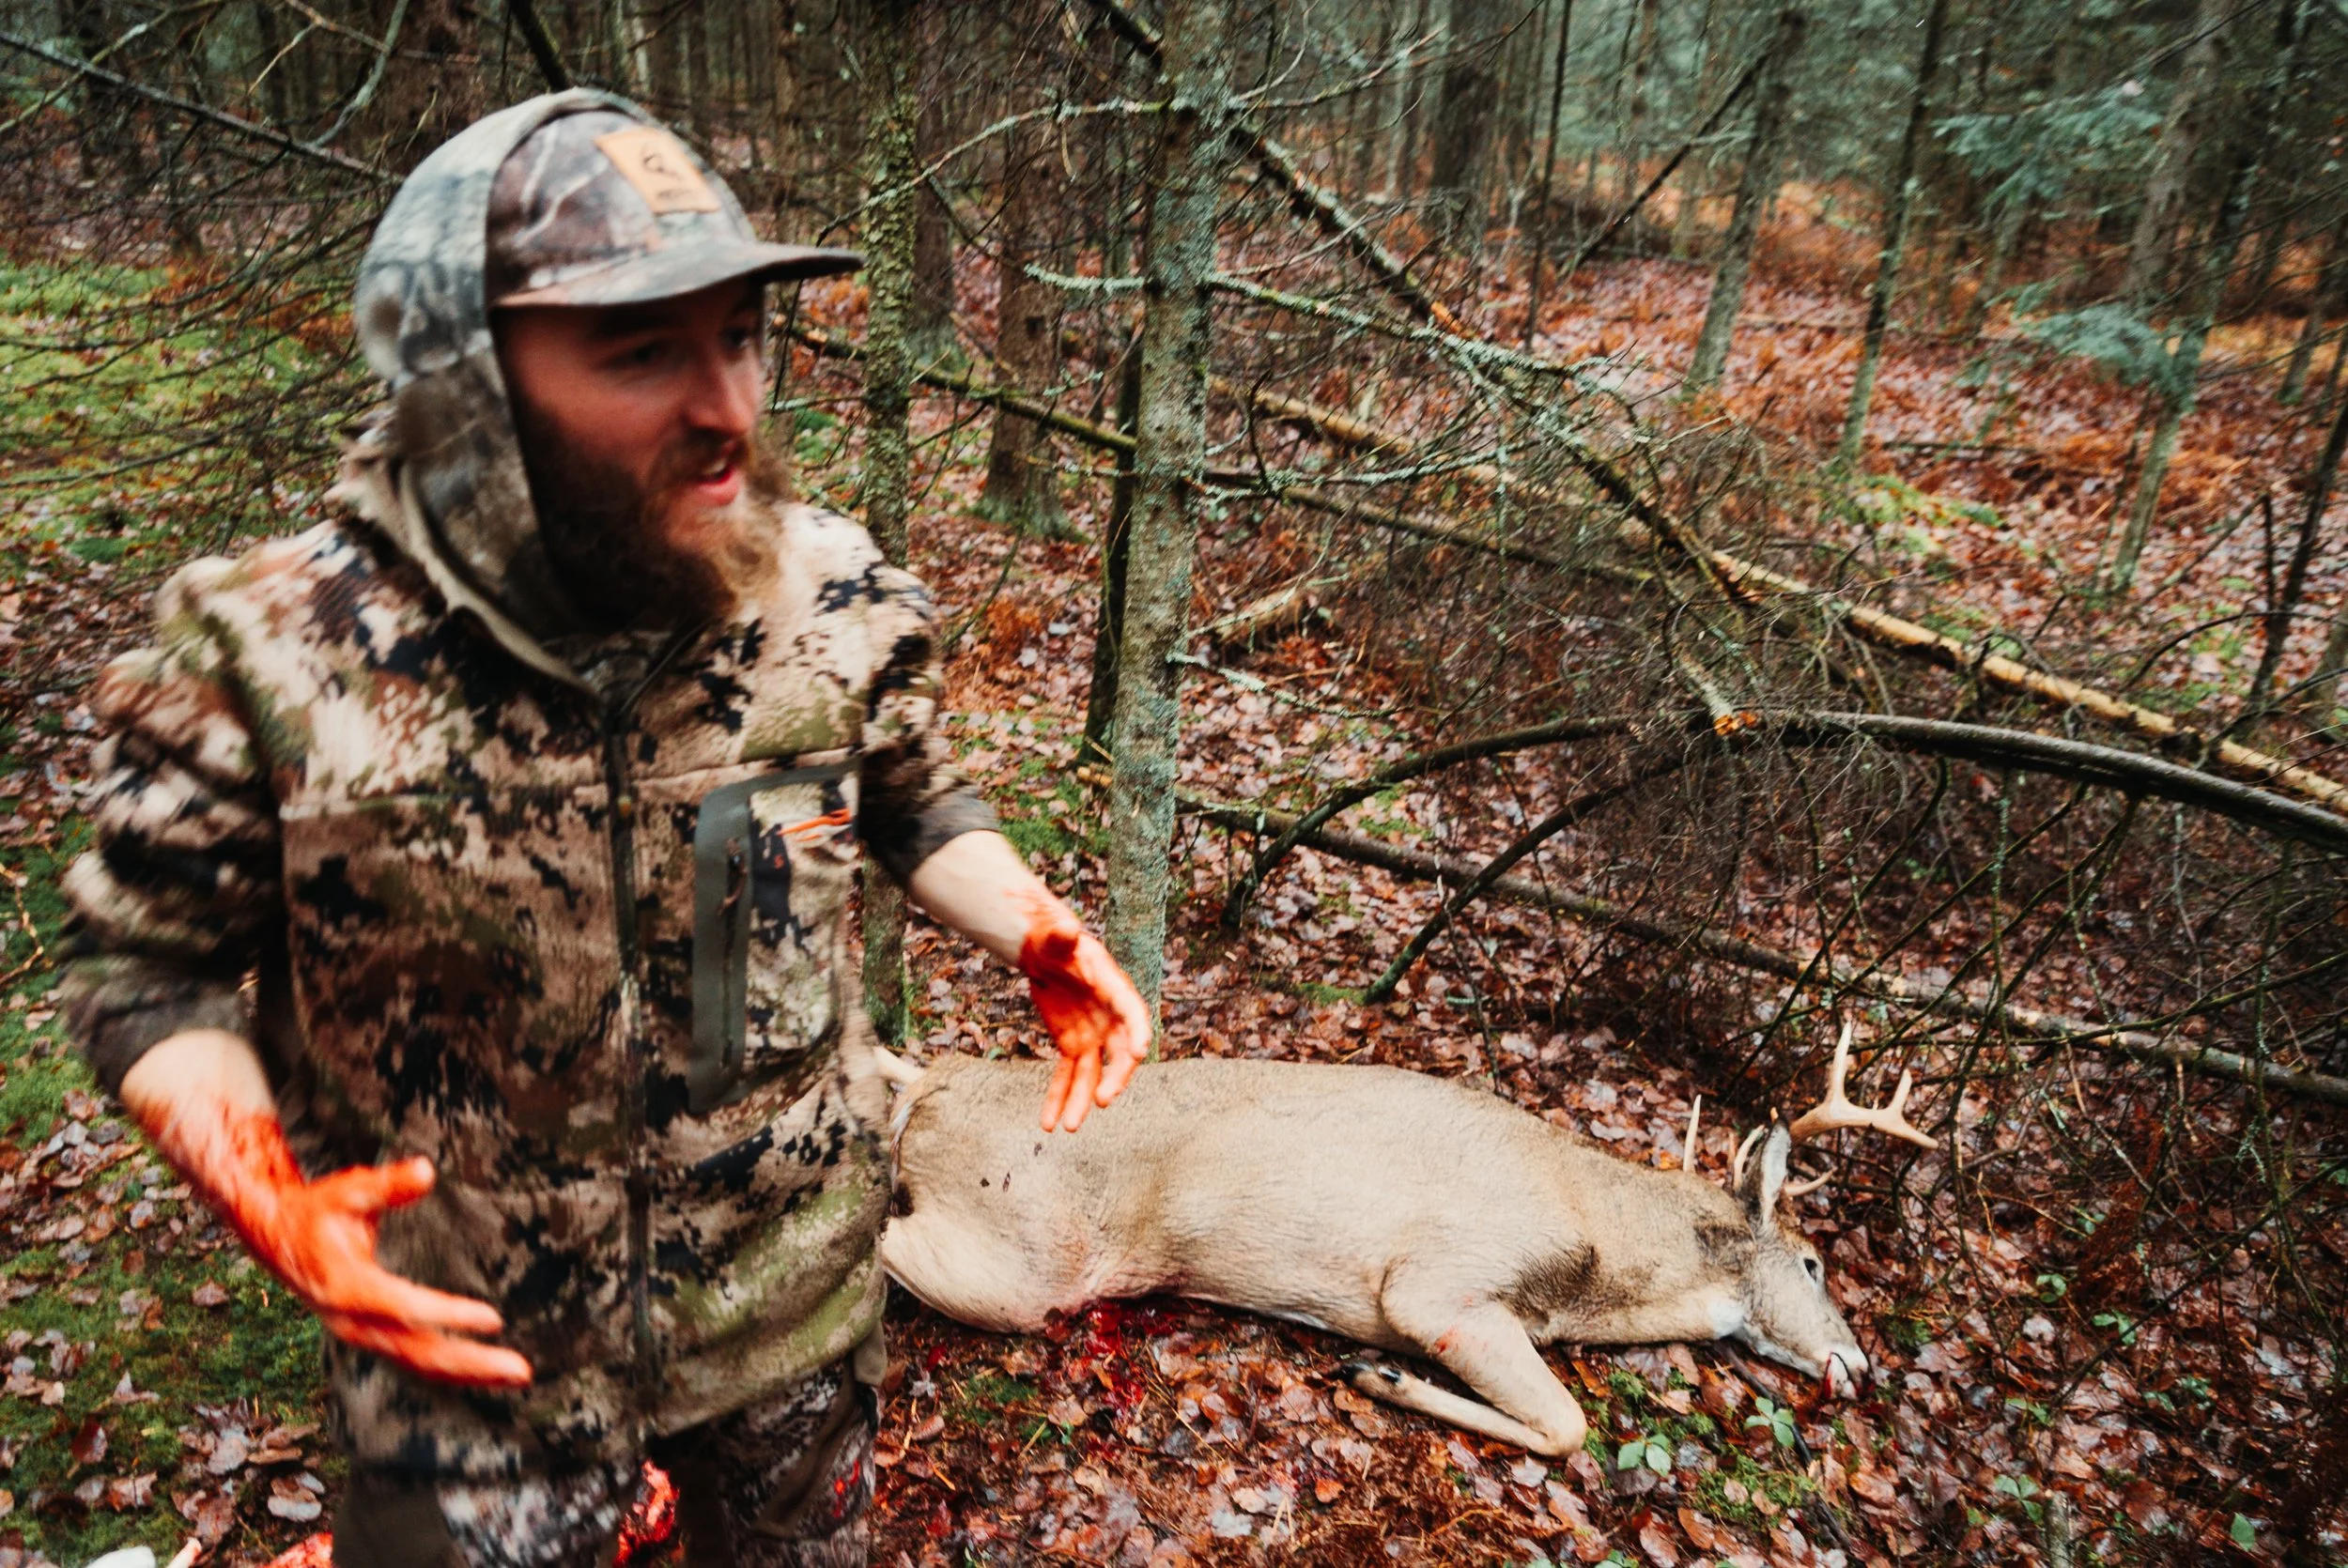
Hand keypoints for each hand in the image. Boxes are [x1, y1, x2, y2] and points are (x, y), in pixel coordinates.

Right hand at [233, 1136, 535, 1388]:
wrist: (276, 1238)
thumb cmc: (317, 1210)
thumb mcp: (347, 1191)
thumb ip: (387, 1186)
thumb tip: (426, 1170)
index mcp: (345, 1287)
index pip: (403, 1308)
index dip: (447, 1315)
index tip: (493, 1320)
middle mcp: (353, 1321)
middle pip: (418, 1351)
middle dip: (471, 1363)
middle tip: (522, 1372)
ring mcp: (362, 1332)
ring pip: (420, 1362)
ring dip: (470, 1371)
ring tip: (518, 1375)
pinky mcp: (373, 1334)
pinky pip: (416, 1357)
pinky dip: (452, 1365)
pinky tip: (488, 1368)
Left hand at [1019, 911, 1151, 1132]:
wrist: (1042, 950)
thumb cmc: (1053, 937)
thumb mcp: (1055, 934)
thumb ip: (1061, 935)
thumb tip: (1068, 929)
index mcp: (1112, 987)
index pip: (1132, 1012)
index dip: (1137, 1032)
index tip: (1139, 1053)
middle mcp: (1109, 1017)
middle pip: (1119, 1053)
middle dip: (1114, 1077)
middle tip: (1104, 1099)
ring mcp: (1092, 1035)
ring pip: (1091, 1074)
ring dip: (1081, 1100)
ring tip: (1067, 1127)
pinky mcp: (1072, 1045)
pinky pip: (1067, 1076)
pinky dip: (1058, 1098)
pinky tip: (1048, 1124)